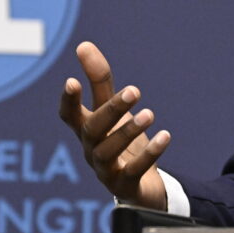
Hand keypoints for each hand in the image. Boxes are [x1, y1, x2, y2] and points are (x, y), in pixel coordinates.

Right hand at [59, 41, 169, 209]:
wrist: (140, 186)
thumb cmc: (120, 142)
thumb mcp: (112, 110)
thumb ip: (99, 80)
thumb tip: (83, 45)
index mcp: (86, 130)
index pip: (68, 115)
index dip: (68, 100)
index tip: (71, 81)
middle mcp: (91, 150)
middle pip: (91, 131)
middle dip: (111, 110)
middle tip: (134, 90)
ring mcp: (105, 171)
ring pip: (107, 152)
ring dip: (128, 131)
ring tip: (150, 114)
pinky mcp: (125, 186)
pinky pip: (134, 171)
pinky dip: (149, 154)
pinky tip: (165, 136)